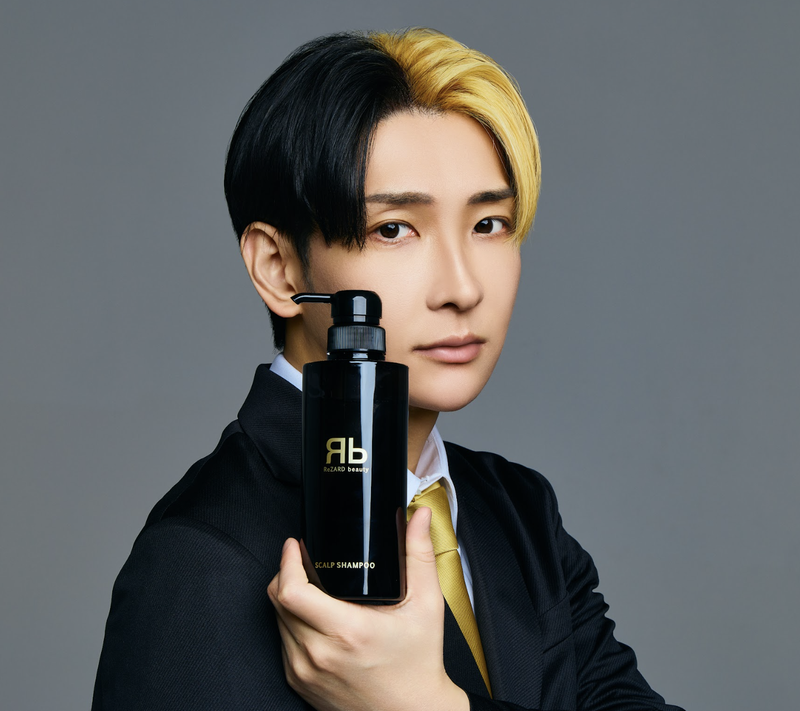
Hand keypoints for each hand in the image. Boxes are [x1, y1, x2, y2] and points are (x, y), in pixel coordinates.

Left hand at [267, 507, 468, 710]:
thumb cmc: (419, 663)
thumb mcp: (427, 604)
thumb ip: (419, 554)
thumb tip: (419, 516)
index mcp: (347, 632)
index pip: (292, 592)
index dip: (287, 561)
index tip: (295, 545)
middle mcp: (319, 654)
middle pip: (278, 601)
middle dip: (285, 572)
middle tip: (302, 558)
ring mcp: (304, 672)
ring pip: (277, 620)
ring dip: (287, 598)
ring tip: (309, 584)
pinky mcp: (298, 683)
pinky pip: (283, 642)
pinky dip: (292, 623)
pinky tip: (313, 616)